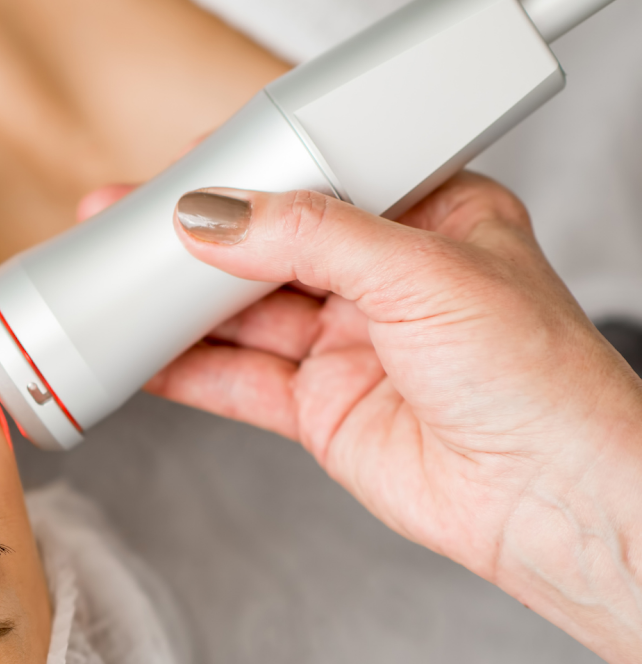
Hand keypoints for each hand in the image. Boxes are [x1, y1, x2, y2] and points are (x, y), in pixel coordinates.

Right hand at [142, 173, 641, 663]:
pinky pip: (238, 382)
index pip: (321, 177)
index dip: (252, 170)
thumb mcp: (423, 270)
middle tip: (124, 221)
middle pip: (268, 247)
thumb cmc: (538, 376)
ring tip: (113, 284)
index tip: (185, 165)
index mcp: (429, 217)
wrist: (551, 498)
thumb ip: (311, 236)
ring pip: (243, 315)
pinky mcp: (320, 410)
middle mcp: (384, 280)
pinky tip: (141, 355)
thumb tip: (216, 215)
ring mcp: (348, 346)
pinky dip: (186, 371)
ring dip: (179, 304)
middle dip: (196, 238)